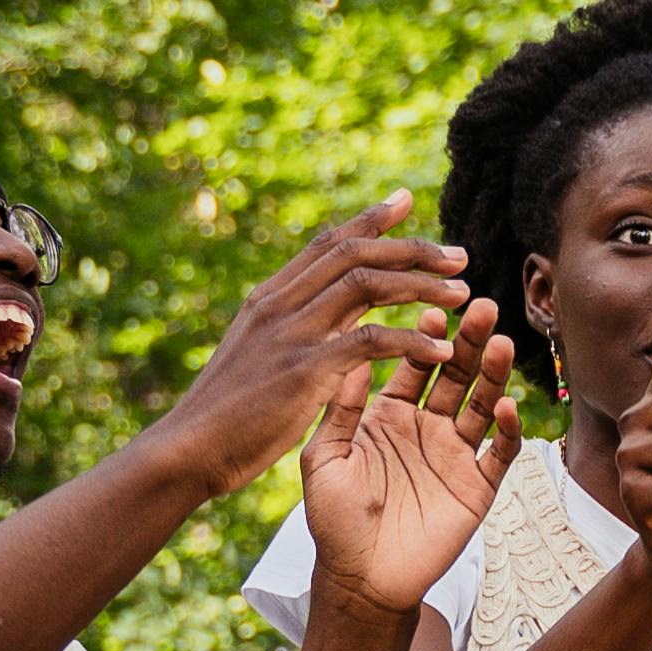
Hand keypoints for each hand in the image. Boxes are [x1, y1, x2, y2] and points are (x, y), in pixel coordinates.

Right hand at [155, 206, 477, 499]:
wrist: (189, 450)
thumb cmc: (225, 417)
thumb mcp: (256, 358)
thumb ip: (290, 332)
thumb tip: (323, 320)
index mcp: (268, 298)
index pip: (326, 243)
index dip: (370, 218)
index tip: (406, 200)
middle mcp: (279, 304)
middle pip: (355, 252)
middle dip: (412, 248)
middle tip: (459, 256)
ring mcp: (291, 333)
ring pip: (367, 284)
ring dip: (421, 285)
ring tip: (462, 295)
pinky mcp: (304, 369)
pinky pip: (371, 340)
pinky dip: (412, 341)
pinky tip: (442, 350)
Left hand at [302, 298, 519, 609]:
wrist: (358, 579)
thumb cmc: (334, 521)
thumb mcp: (323, 458)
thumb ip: (337, 409)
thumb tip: (346, 353)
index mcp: (390, 416)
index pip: (414, 366)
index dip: (424, 339)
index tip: (432, 312)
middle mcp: (426, 429)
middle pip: (456, 375)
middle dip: (469, 342)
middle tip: (481, 307)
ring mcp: (455, 457)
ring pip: (482, 405)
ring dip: (493, 374)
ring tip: (500, 342)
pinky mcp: (476, 488)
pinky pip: (499, 455)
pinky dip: (506, 431)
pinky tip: (507, 407)